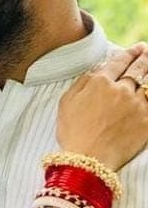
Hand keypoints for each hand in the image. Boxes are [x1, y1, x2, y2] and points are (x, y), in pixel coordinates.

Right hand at [57, 44, 147, 170]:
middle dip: (144, 57)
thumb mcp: (66, 102)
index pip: (118, 62)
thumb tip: (96, 71)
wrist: (88, 159)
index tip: (136, 49)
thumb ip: (82, 83)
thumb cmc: (72, 132)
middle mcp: (121, 90)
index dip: (129, 53)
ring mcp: (137, 105)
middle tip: (147, 51)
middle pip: (138, 69)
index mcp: (100, 83)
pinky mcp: (147, 121)